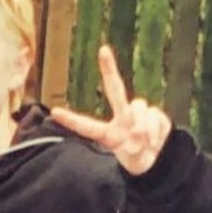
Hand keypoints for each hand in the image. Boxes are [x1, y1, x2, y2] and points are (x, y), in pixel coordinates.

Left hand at [49, 45, 171, 175]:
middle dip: (110, 69)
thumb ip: (136, 143)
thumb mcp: (133, 159)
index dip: (71, 120)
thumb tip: (141, 129)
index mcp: (107, 133)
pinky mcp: (155, 115)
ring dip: (144, 127)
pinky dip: (156, 131)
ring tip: (145, 143)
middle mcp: (121, 117)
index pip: (86, 126)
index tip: (54, 112)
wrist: (157, 162)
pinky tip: (155, 140)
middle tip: (103, 50)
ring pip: (140, 107)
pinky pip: (155, 116)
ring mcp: (138, 114)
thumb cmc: (137, 159)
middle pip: (115, 88)